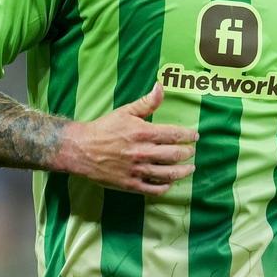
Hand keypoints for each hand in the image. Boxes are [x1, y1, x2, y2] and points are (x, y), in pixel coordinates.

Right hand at [60, 83, 197, 195]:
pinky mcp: (131, 184)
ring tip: (189, 168)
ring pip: (168, 174)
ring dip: (183, 171)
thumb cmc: (104, 129)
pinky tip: (169, 182)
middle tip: (191, 151)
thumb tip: (161, 87)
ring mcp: (137, 170)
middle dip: (187, 153)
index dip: (188, 135)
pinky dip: (165, 186)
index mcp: (143, 133)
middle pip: (175, 155)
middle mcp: (143, 152)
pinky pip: (154, 189)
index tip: (195, 136)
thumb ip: (146, 102)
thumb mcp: (125, 112)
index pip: (175, 134)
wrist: (81, 149)